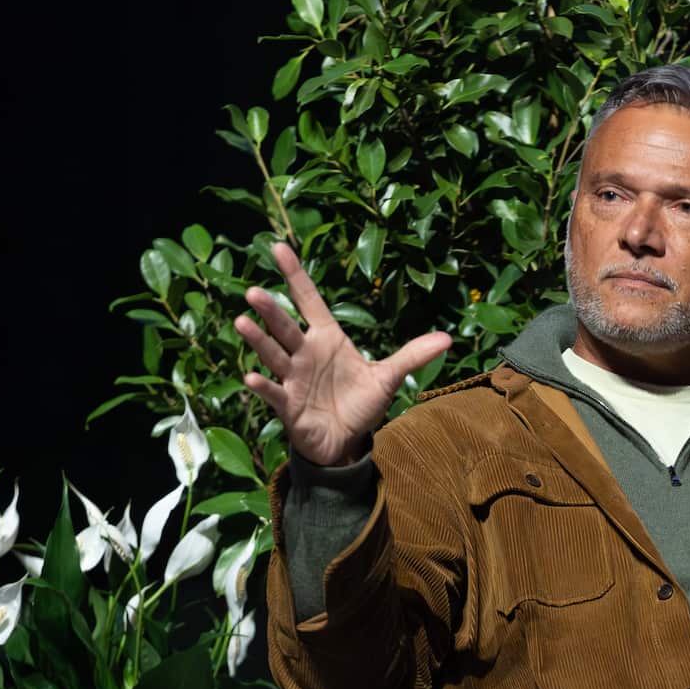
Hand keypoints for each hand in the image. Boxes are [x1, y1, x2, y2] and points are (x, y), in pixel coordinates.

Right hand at [235, 243, 451, 465]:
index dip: (295, 275)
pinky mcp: (288, 406)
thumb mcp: (388, 377)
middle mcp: (305, 354)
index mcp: (327, 339)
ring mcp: (293, 378)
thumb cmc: (359, 404)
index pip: (309, 301)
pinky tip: (251, 378)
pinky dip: (263, 386)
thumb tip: (448, 339)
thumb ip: (413, 355)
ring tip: (242, 321)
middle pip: (286, 326)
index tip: (278, 247)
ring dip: (258, 340)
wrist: (345, 441)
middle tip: (254, 291)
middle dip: (271, 310)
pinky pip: (273, 393)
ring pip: (273, 354)